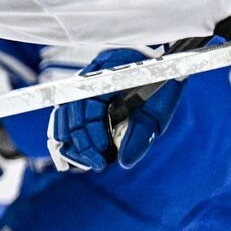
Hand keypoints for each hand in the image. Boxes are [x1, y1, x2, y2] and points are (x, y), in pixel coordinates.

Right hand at [46, 47, 184, 171]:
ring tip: (87, 161)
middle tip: (98, 163)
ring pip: (64, 110)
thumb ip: (143, 133)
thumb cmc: (165, 86)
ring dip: (72, 140)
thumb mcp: (159, 110)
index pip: (91, 99)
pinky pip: (65, 112)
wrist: (166, 68)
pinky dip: (67, 133)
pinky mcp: (83, 91)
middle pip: (73, 107)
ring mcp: (86, 79)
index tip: (104, 149)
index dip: (93, 128)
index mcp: (113, 66)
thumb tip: (124, 161)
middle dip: (83, 141)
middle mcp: (95, 70)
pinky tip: (76, 152)